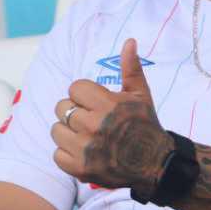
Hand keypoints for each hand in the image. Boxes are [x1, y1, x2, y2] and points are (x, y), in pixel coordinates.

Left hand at [52, 38, 171, 192]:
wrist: (155, 163)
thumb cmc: (145, 125)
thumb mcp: (141, 94)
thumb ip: (130, 68)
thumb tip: (129, 41)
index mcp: (107, 105)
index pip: (74, 88)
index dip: (85, 95)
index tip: (98, 104)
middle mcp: (94, 126)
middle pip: (62, 107)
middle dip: (75, 112)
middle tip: (92, 121)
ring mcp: (85, 148)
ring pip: (56, 130)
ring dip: (68, 132)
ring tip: (87, 136)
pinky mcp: (79, 168)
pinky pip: (57, 154)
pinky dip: (68, 154)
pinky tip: (85, 152)